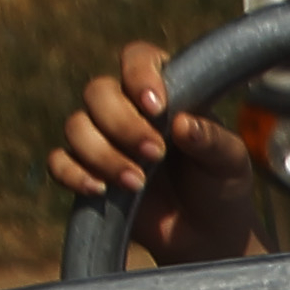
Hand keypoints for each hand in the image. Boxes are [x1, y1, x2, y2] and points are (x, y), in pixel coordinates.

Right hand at [52, 41, 258, 269]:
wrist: (205, 231)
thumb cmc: (221, 185)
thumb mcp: (230, 162)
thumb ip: (213, 140)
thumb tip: (184, 123)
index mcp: (165, 92)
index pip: (138, 58)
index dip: (139, 74)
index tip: (157, 106)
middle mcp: (127, 108)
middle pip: (98, 92)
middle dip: (122, 124)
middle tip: (156, 153)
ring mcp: (102, 138)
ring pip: (76, 126)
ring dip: (102, 153)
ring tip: (138, 183)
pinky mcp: (85, 169)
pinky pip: (58, 161)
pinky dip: (74, 174)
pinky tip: (100, 190)